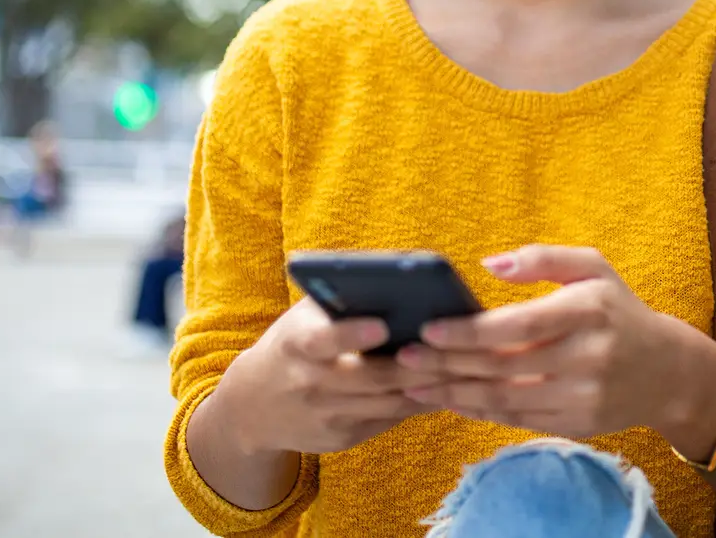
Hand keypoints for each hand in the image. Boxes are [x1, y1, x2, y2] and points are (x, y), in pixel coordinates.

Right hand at [213, 297, 441, 454]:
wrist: (251, 407)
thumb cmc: (292, 344)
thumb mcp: (302, 317)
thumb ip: (340, 298)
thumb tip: (394, 277)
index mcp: (297, 344)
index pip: (323, 340)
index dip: (352, 334)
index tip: (383, 325)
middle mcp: (311, 384)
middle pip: (372, 378)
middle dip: (416, 364)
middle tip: (454, 346)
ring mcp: (327, 416)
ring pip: (389, 403)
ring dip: (428, 386)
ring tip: (464, 366)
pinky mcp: (343, 438)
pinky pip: (389, 420)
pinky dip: (419, 404)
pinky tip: (447, 387)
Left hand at [396, 244, 715, 439]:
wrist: (667, 371)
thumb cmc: (618, 310)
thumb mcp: (592, 267)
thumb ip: (541, 259)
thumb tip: (487, 263)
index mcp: (588, 309)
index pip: (519, 325)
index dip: (470, 330)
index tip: (430, 327)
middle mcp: (588, 356)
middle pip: (503, 365)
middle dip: (448, 363)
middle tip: (405, 357)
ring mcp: (583, 395)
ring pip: (504, 399)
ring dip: (453, 393)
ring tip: (413, 385)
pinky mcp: (578, 424)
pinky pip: (517, 419)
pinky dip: (478, 411)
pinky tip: (450, 400)